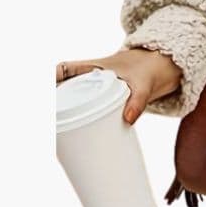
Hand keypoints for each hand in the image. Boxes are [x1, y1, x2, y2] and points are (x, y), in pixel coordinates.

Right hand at [55, 48, 183, 124]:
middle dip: (52, 101)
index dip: (50, 79)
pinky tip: (69, 138)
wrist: (162, 70)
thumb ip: (138, 101)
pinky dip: (76, 122)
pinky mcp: (103, 103)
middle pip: (63, 88)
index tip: (43, 91)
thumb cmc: (148, 72)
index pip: (66, 70)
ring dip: (60, 113)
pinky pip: (85, 110)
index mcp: (95, 67)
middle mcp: (90, 79)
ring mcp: (95, 91)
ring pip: (72, 100)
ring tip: (51, 132)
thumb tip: (128, 120)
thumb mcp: (144, 85)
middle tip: (46, 120)